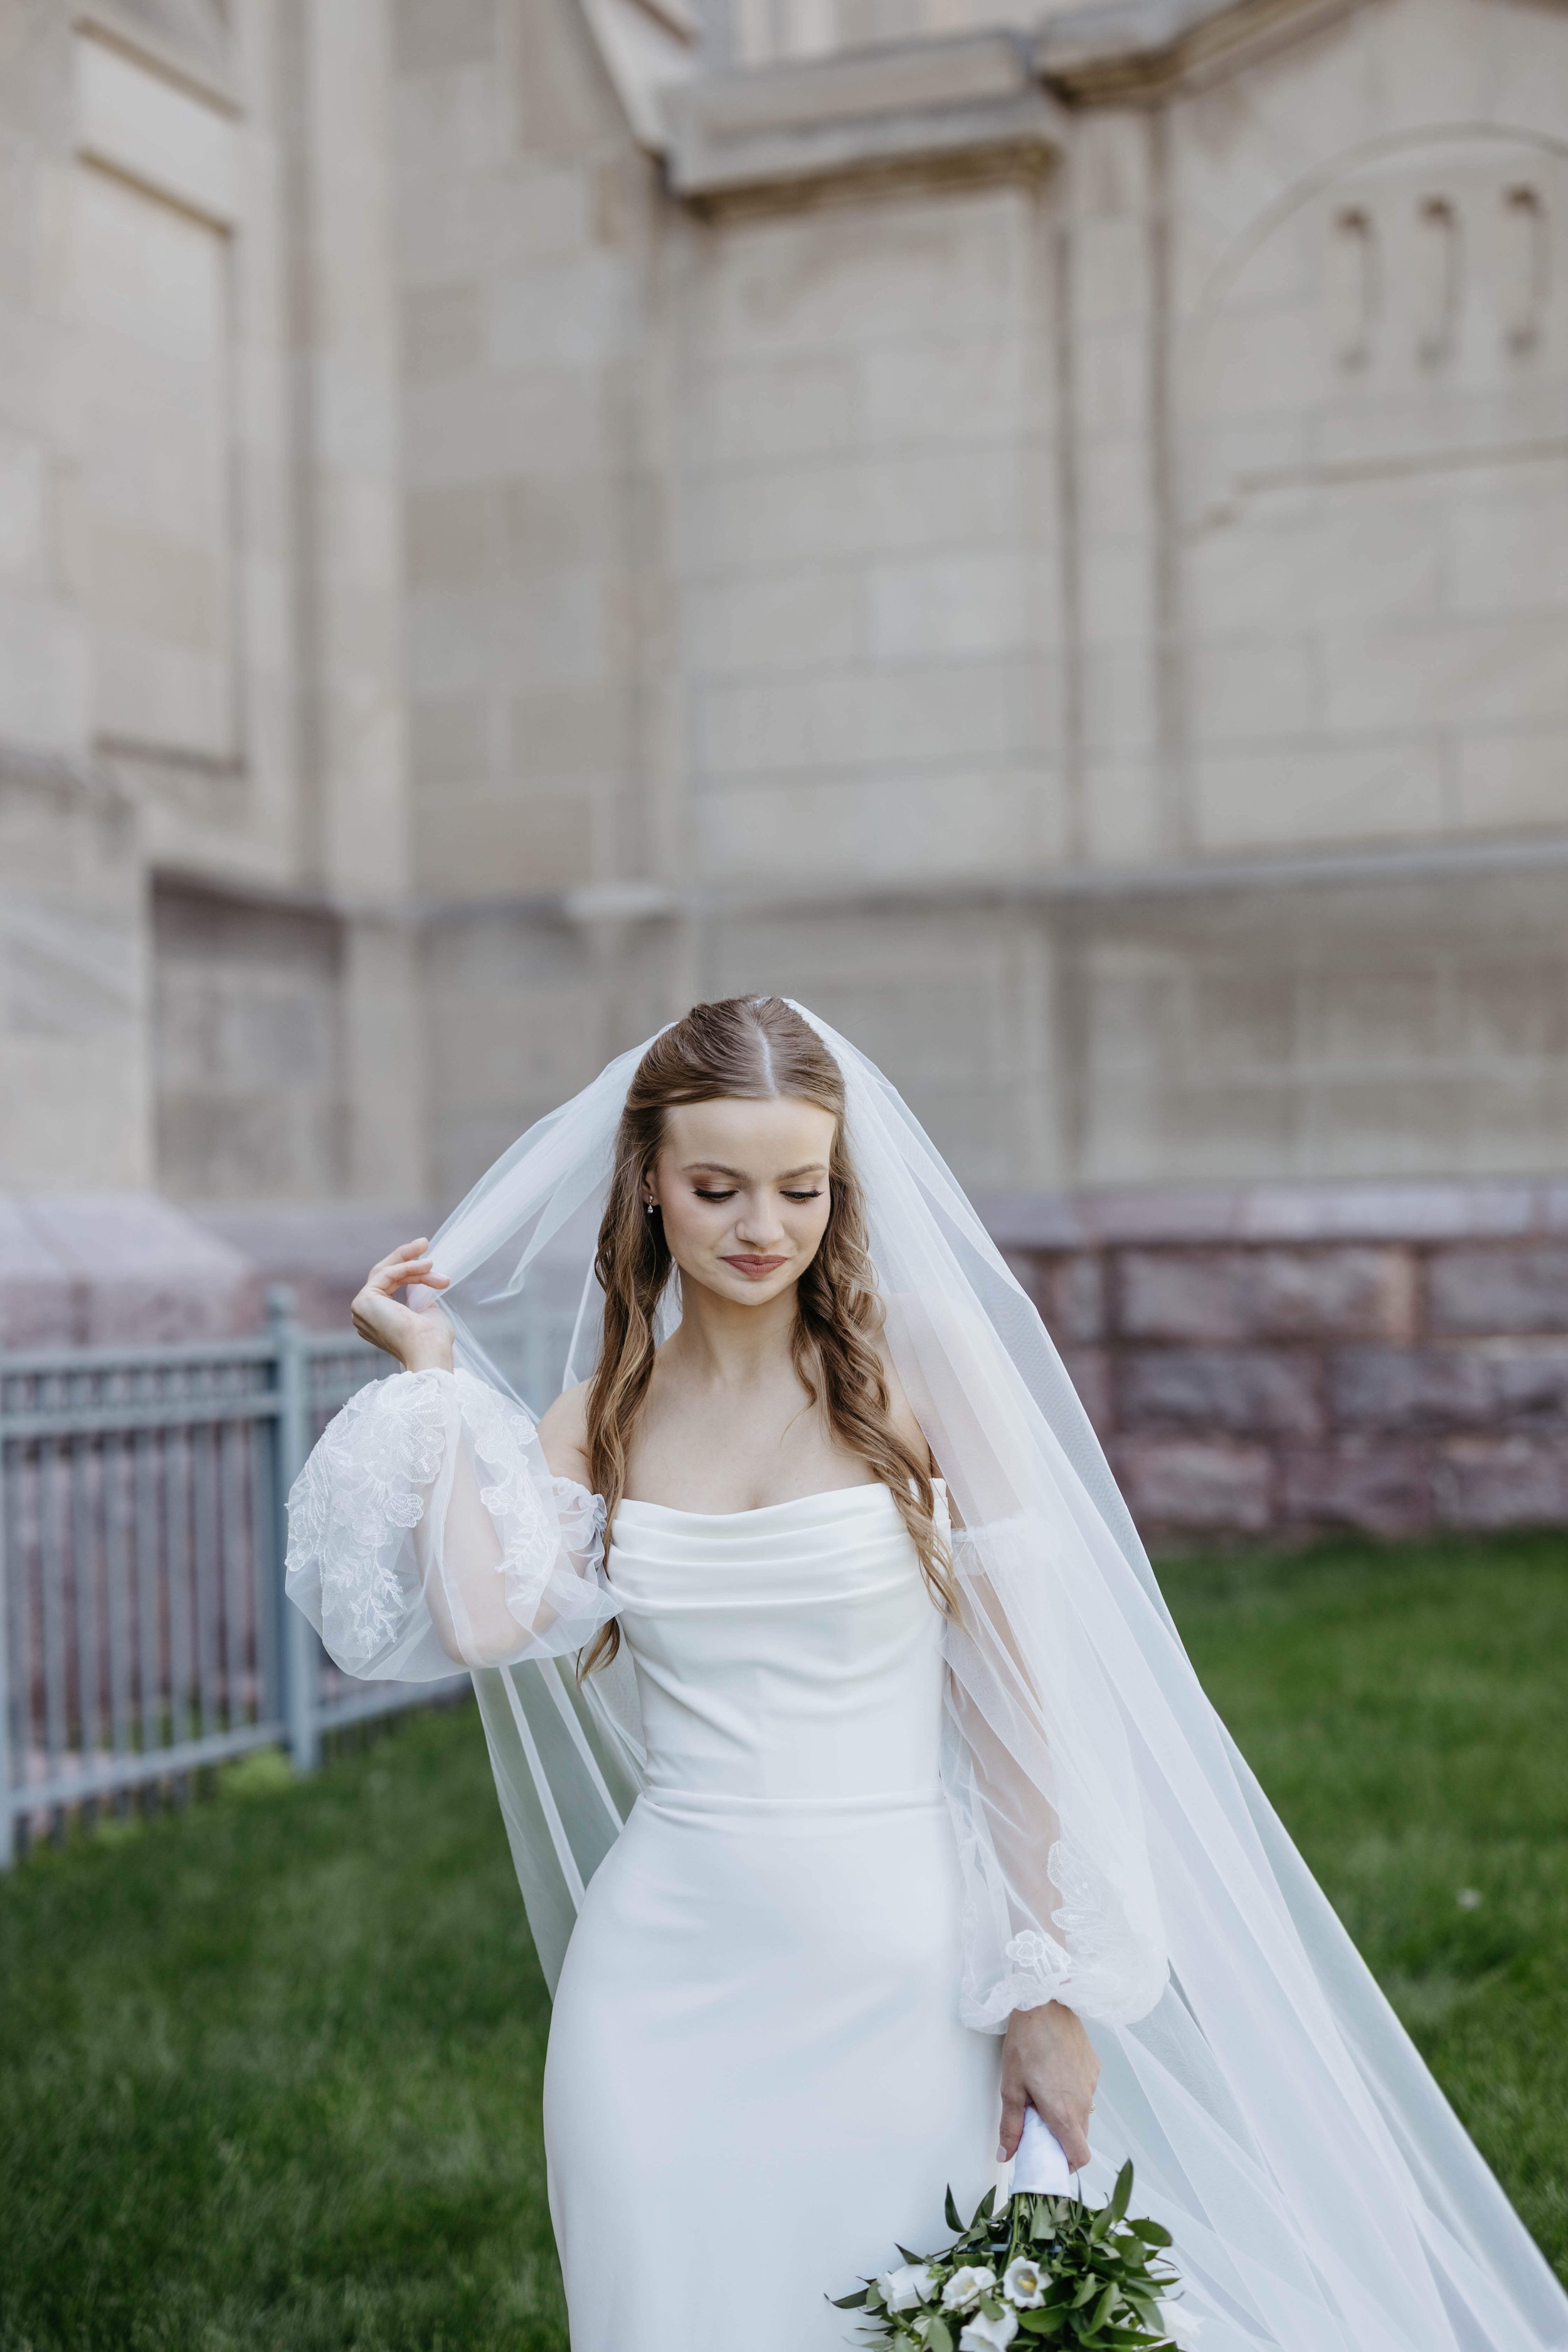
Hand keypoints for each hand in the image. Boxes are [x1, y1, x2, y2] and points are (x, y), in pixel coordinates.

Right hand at [351, 1240, 453, 1372]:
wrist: (429, 1352)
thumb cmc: (432, 1339)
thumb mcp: (426, 1311)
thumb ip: (418, 1296)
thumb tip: (423, 1279)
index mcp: (378, 1319)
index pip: (389, 1284)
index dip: (409, 1269)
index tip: (430, 1260)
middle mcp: (365, 1315)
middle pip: (383, 1274)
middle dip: (405, 1257)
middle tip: (424, 1242)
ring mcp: (361, 1308)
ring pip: (386, 1272)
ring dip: (413, 1264)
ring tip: (432, 1262)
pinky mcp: (364, 1301)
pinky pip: (387, 1274)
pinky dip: (407, 1268)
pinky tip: (427, 1267)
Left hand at [998, 2000, 1097, 2169]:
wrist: (1044, 2001)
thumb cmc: (1025, 2042)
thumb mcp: (1010, 2087)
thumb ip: (1011, 2126)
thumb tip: (1006, 2155)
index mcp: (1065, 2112)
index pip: (1080, 2157)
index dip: (1066, 2164)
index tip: (1049, 2159)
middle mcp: (1084, 2101)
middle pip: (1080, 2136)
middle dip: (1061, 2138)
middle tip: (1038, 2124)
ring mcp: (1092, 2082)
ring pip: (1083, 2112)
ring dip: (1066, 2112)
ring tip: (1042, 2092)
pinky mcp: (1094, 2065)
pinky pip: (1085, 2089)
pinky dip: (1072, 2091)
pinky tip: (1054, 2072)